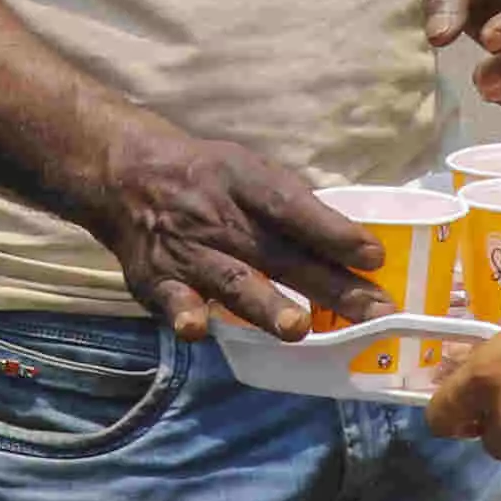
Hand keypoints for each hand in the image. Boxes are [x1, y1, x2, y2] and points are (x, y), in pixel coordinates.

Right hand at [94, 119, 376, 342]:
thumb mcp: (247, 171)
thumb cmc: (205, 178)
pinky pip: (172, 299)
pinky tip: (198, 329)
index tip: (375, 257)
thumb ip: (290, 207)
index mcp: (246, 183)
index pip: (294, 208)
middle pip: (281, 255)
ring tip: (298, 328)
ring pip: (233, 282)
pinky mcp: (157, 281)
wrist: (124, 175)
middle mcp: (220, 219)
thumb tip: (354, 245)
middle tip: (374, 313)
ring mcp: (189, 252)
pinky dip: (185, 313)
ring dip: (266, 305)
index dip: (334, 232)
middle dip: (330, 287)